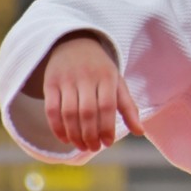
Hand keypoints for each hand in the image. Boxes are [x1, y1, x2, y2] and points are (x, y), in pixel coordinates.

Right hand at [39, 32, 145, 150]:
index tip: (107, 143)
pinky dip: (57, 128)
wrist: (74, 42)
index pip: (107, 106)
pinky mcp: (50, 83)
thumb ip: (128, 108)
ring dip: (74, 134)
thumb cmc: (100, 69)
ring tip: (81, 146)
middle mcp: (87, 77)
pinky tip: (65, 139)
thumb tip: (139, 132)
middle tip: (93, 148)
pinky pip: (51, 110)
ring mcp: (67, 80)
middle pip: (87, 112)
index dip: (107, 127)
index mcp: (107, 76)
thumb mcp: (117, 83)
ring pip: (69, 113)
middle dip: (90, 135)